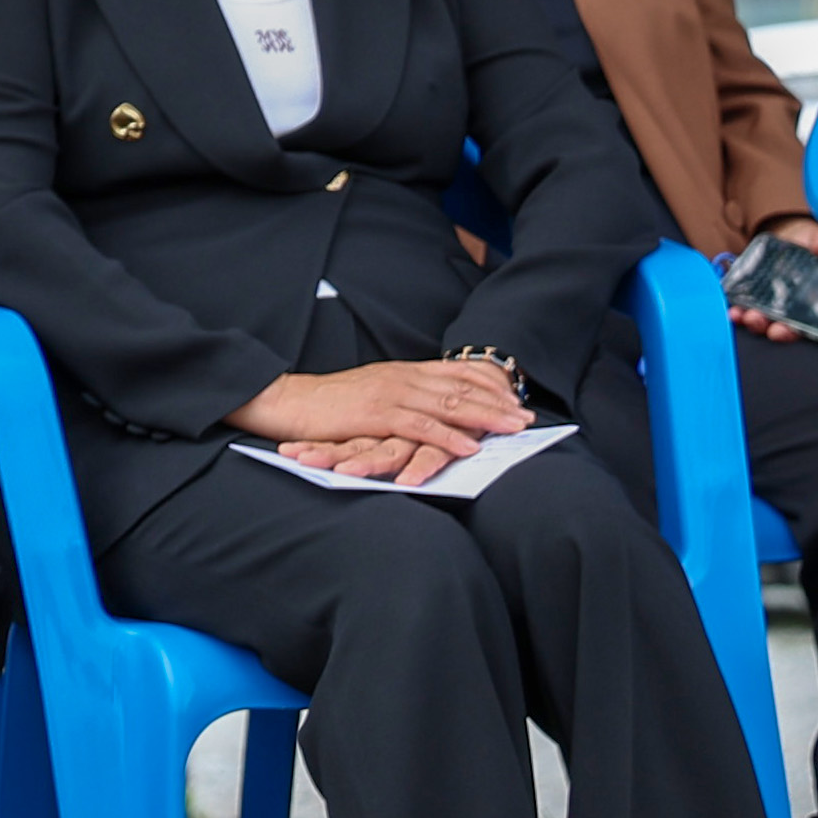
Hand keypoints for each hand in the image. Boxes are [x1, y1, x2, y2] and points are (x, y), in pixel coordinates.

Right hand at [229, 355, 533, 480]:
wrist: (288, 400)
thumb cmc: (328, 404)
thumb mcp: (373, 394)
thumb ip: (404, 398)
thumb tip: (433, 411)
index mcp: (402, 371)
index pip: (457, 371)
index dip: (490, 384)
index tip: (516, 397)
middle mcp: (402, 377)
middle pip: (461, 387)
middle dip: (499, 402)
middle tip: (528, 417)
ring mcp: (390, 393)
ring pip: (449, 403)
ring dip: (486, 417)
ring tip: (514, 429)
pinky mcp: (376, 413)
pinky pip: (421, 425)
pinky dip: (449, 435)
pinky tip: (471, 446)